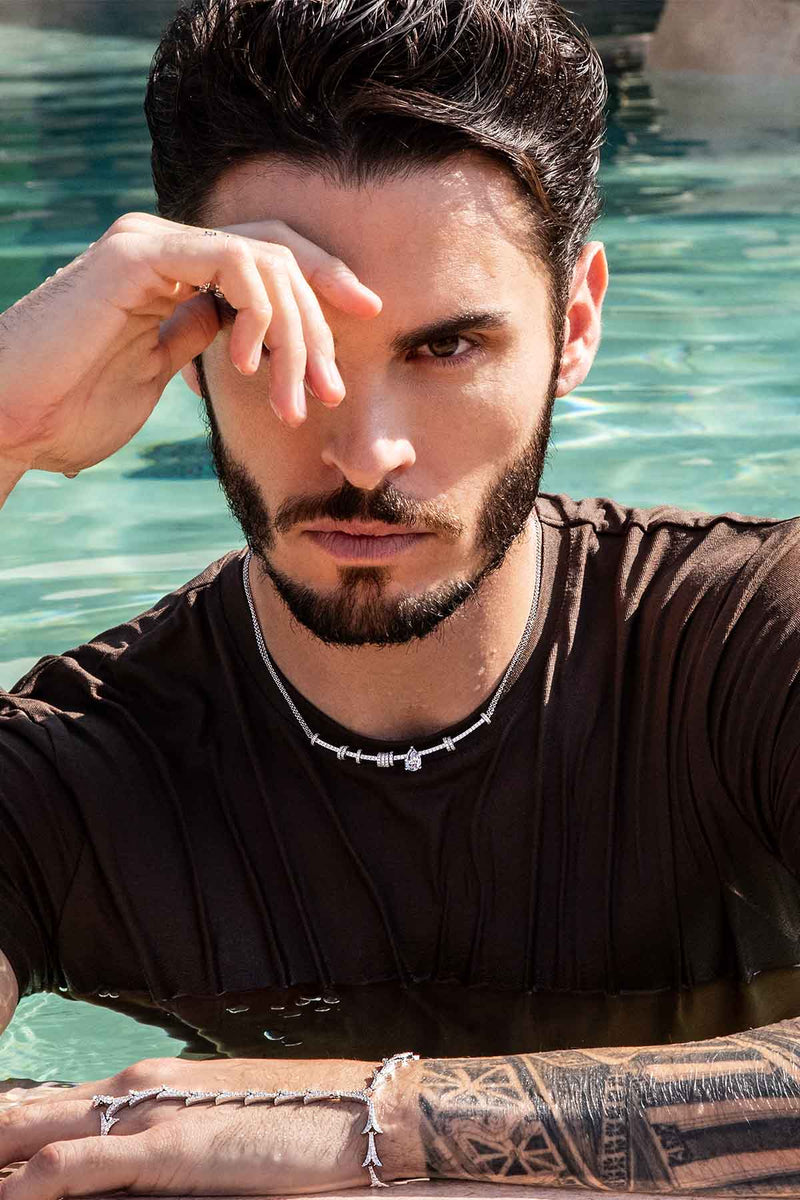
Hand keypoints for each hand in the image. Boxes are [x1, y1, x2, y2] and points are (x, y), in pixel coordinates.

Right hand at [0, 211, 381, 478]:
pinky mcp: (135, 254)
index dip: (322, 281)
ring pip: (264, 260)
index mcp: (170, 270)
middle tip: (332, 390)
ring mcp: (148, 243)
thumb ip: (197, 338)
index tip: (367, 315)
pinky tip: (249, 363)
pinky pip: (231, 261)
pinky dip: (259, 311)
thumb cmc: (71, 410)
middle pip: (277, 254)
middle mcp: (163, 246)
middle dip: (320, 323)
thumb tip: (243, 331)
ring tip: (292, 398)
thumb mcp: (155, 370)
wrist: (13, 423)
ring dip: (295, 335)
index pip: (266, 257)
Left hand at [0, 1055, 412, 1197]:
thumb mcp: (213, 1127)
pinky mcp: (167, 1146)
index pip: (48, 1104)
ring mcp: (148, 1113)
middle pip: (26, 1110)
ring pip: (34, 1129)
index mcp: (145, 1083)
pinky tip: (6, 1196)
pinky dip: (27, 1183)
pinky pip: (72, 1166)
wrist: (357, 1112)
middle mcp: (135, 1088)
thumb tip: (123, 1167)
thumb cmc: (295, 1123)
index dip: (5, 1130)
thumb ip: (162, 1137)